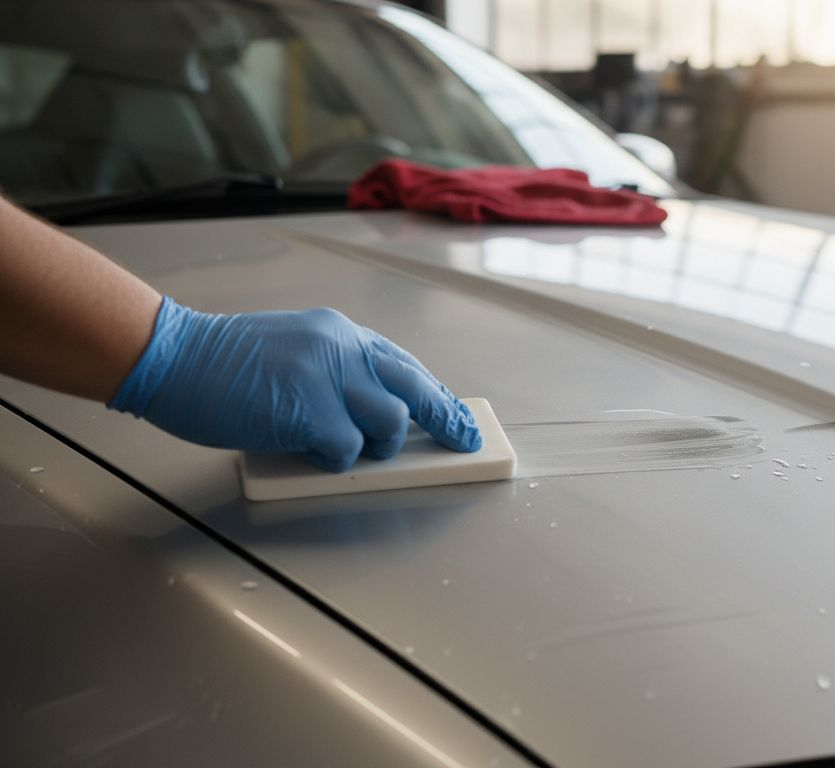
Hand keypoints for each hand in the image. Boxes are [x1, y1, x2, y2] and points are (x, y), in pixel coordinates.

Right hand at [110, 298, 479, 471]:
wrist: (172, 355)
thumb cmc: (222, 362)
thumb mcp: (294, 350)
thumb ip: (335, 372)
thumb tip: (373, 410)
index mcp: (341, 334)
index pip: (405, 366)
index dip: (437, 396)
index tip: (460, 419)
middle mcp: (343, 348)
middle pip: (416, 388)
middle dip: (446, 419)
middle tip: (463, 441)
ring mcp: (329, 377)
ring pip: (390, 423)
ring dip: (373, 446)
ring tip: (340, 448)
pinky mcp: (310, 410)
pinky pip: (347, 449)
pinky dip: (332, 461)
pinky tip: (306, 452)